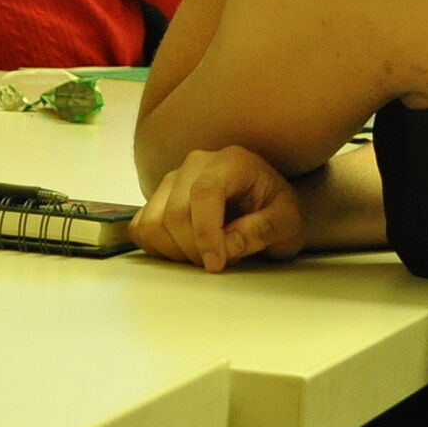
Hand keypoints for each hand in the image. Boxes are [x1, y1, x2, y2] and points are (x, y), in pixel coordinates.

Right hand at [130, 146, 305, 272]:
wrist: (266, 204)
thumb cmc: (276, 210)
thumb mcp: (287, 222)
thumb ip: (260, 231)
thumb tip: (226, 247)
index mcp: (232, 162)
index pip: (204, 192)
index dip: (206, 233)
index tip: (216, 264)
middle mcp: (197, 164)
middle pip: (175, 211)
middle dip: (194, 249)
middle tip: (218, 263)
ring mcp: (173, 179)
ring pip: (153, 221)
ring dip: (175, 251)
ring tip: (203, 255)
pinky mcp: (158, 197)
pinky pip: (141, 227)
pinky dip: (157, 247)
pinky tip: (183, 250)